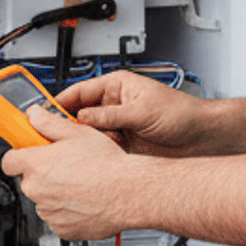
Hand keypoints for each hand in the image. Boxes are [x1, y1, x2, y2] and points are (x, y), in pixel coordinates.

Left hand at [1, 104, 142, 239]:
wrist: (129, 193)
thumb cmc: (107, 164)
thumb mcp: (77, 133)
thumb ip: (48, 123)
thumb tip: (33, 115)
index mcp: (36, 164)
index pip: (8, 161)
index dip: (19, 156)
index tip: (29, 154)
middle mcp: (37, 190)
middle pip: (28, 180)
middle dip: (42, 174)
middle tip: (66, 166)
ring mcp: (48, 211)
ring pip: (43, 200)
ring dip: (55, 193)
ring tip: (81, 184)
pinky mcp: (60, 229)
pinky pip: (56, 218)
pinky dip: (66, 211)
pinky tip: (84, 200)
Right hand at [55, 71, 213, 156]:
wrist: (201, 137)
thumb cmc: (181, 113)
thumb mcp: (141, 110)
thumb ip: (110, 115)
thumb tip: (83, 118)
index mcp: (117, 86)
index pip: (79, 92)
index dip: (60, 103)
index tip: (43, 114)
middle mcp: (114, 106)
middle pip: (79, 115)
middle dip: (69, 126)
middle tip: (57, 137)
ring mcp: (118, 127)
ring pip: (88, 135)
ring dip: (85, 143)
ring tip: (82, 149)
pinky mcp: (123, 146)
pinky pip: (101, 150)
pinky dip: (97, 155)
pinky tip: (96, 159)